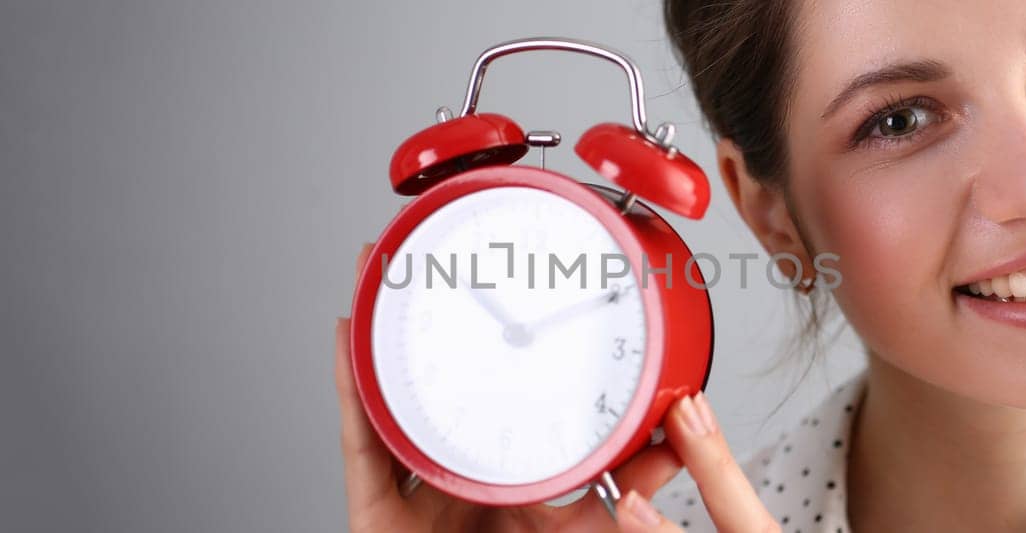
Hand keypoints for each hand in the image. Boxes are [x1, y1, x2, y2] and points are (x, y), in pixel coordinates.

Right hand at [339, 243, 774, 531]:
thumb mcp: (583, 530)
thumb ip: (630, 486)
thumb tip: (673, 440)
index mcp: (497, 479)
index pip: (496, 403)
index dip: (497, 348)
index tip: (513, 290)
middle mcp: (450, 475)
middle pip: (431, 386)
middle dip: (425, 324)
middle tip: (432, 263)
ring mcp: (409, 488)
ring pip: (387, 398)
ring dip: (379, 334)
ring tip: (379, 273)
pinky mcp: (373, 508)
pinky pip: (360, 440)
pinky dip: (353, 389)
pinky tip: (351, 341)